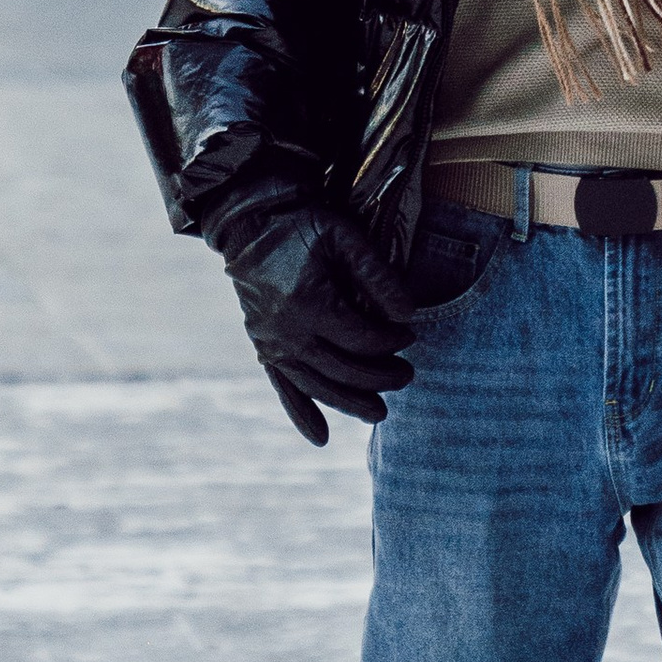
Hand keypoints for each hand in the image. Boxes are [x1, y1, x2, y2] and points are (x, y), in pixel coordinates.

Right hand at [213, 196, 416, 447]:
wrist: (251, 224)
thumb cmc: (303, 225)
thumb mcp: (344, 237)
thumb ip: (377, 275)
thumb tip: (409, 314)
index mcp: (309, 303)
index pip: (361, 339)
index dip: (390, 342)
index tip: (410, 335)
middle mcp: (287, 331)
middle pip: (342, 370)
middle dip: (379, 377)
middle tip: (408, 376)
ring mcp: (271, 343)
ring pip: (317, 386)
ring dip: (350, 403)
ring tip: (380, 413)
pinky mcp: (262, 347)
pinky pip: (283, 387)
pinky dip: (301, 413)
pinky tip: (320, 437)